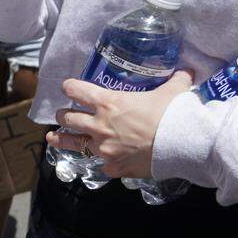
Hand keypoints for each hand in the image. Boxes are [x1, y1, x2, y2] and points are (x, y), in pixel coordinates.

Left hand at [47, 71, 194, 178]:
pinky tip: (103, 161)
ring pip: (74, 143)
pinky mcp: (113, 166)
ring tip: (51, 137)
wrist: (184, 145)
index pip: (78, 90)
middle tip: (63, 114)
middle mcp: (100, 125)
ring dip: (61, 138)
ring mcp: (104, 148)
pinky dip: (104, 162)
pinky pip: (102, 165)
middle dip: (64, 115)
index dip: (71, 87)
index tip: (68, 87)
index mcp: (109, 102)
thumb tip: (186, 70)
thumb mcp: (174, 91)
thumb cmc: (175, 114)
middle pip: (69, 118)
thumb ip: (175, 80)